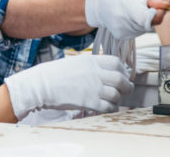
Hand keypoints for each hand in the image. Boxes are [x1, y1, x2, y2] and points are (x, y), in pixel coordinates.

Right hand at [4, 54, 132, 120]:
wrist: (42, 85)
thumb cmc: (56, 73)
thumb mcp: (75, 62)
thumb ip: (91, 65)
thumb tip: (105, 71)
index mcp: (91, 60)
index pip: (116, 62)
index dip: (123, 70)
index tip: (123, 75)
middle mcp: (95, 73)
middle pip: (120, 79)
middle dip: (126, 85)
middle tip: (126, 89)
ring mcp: (93, 88)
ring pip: (117, 94)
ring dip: (118, 98)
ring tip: (113, 100)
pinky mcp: (90, 102)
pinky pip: (109, 107)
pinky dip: (111, 109)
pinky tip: (107, 107)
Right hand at [85, 0, 166, 39]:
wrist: (100, 3)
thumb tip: (166, 4)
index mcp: (129, 7)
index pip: (148, 19)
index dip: (155, 14)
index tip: (155, 9)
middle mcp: (124, 21)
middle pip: (148, 24)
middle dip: (151, 16)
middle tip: (145, 7)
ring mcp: (122, 30)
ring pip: (143, 29)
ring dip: (143, 21)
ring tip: (133, 11)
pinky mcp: (121, 36)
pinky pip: (136, 32)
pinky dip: (136, 25)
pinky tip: (128, 18)